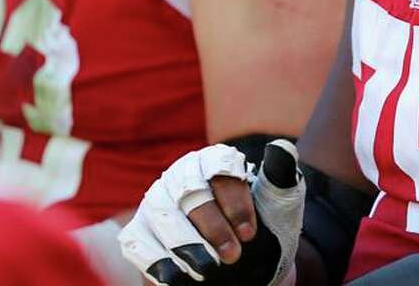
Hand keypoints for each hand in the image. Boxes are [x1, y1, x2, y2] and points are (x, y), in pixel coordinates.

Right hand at [119, 140, 304, 285]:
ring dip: (184, 244)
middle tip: (232, 256)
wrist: (251, 266)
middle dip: (212, 227)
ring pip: (161, 214)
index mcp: (215, 160)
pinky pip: (138, 241)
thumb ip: (281, 174)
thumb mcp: (280, 203)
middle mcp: (182, 176)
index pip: (220, 170)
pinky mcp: (140, 231)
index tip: (249, 234)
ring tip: (208, 270)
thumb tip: (281, 146)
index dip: (235, 203)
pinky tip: (178, 278)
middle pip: (189, 193)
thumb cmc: (266, 229)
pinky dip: (156, 260)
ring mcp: (158, 203)